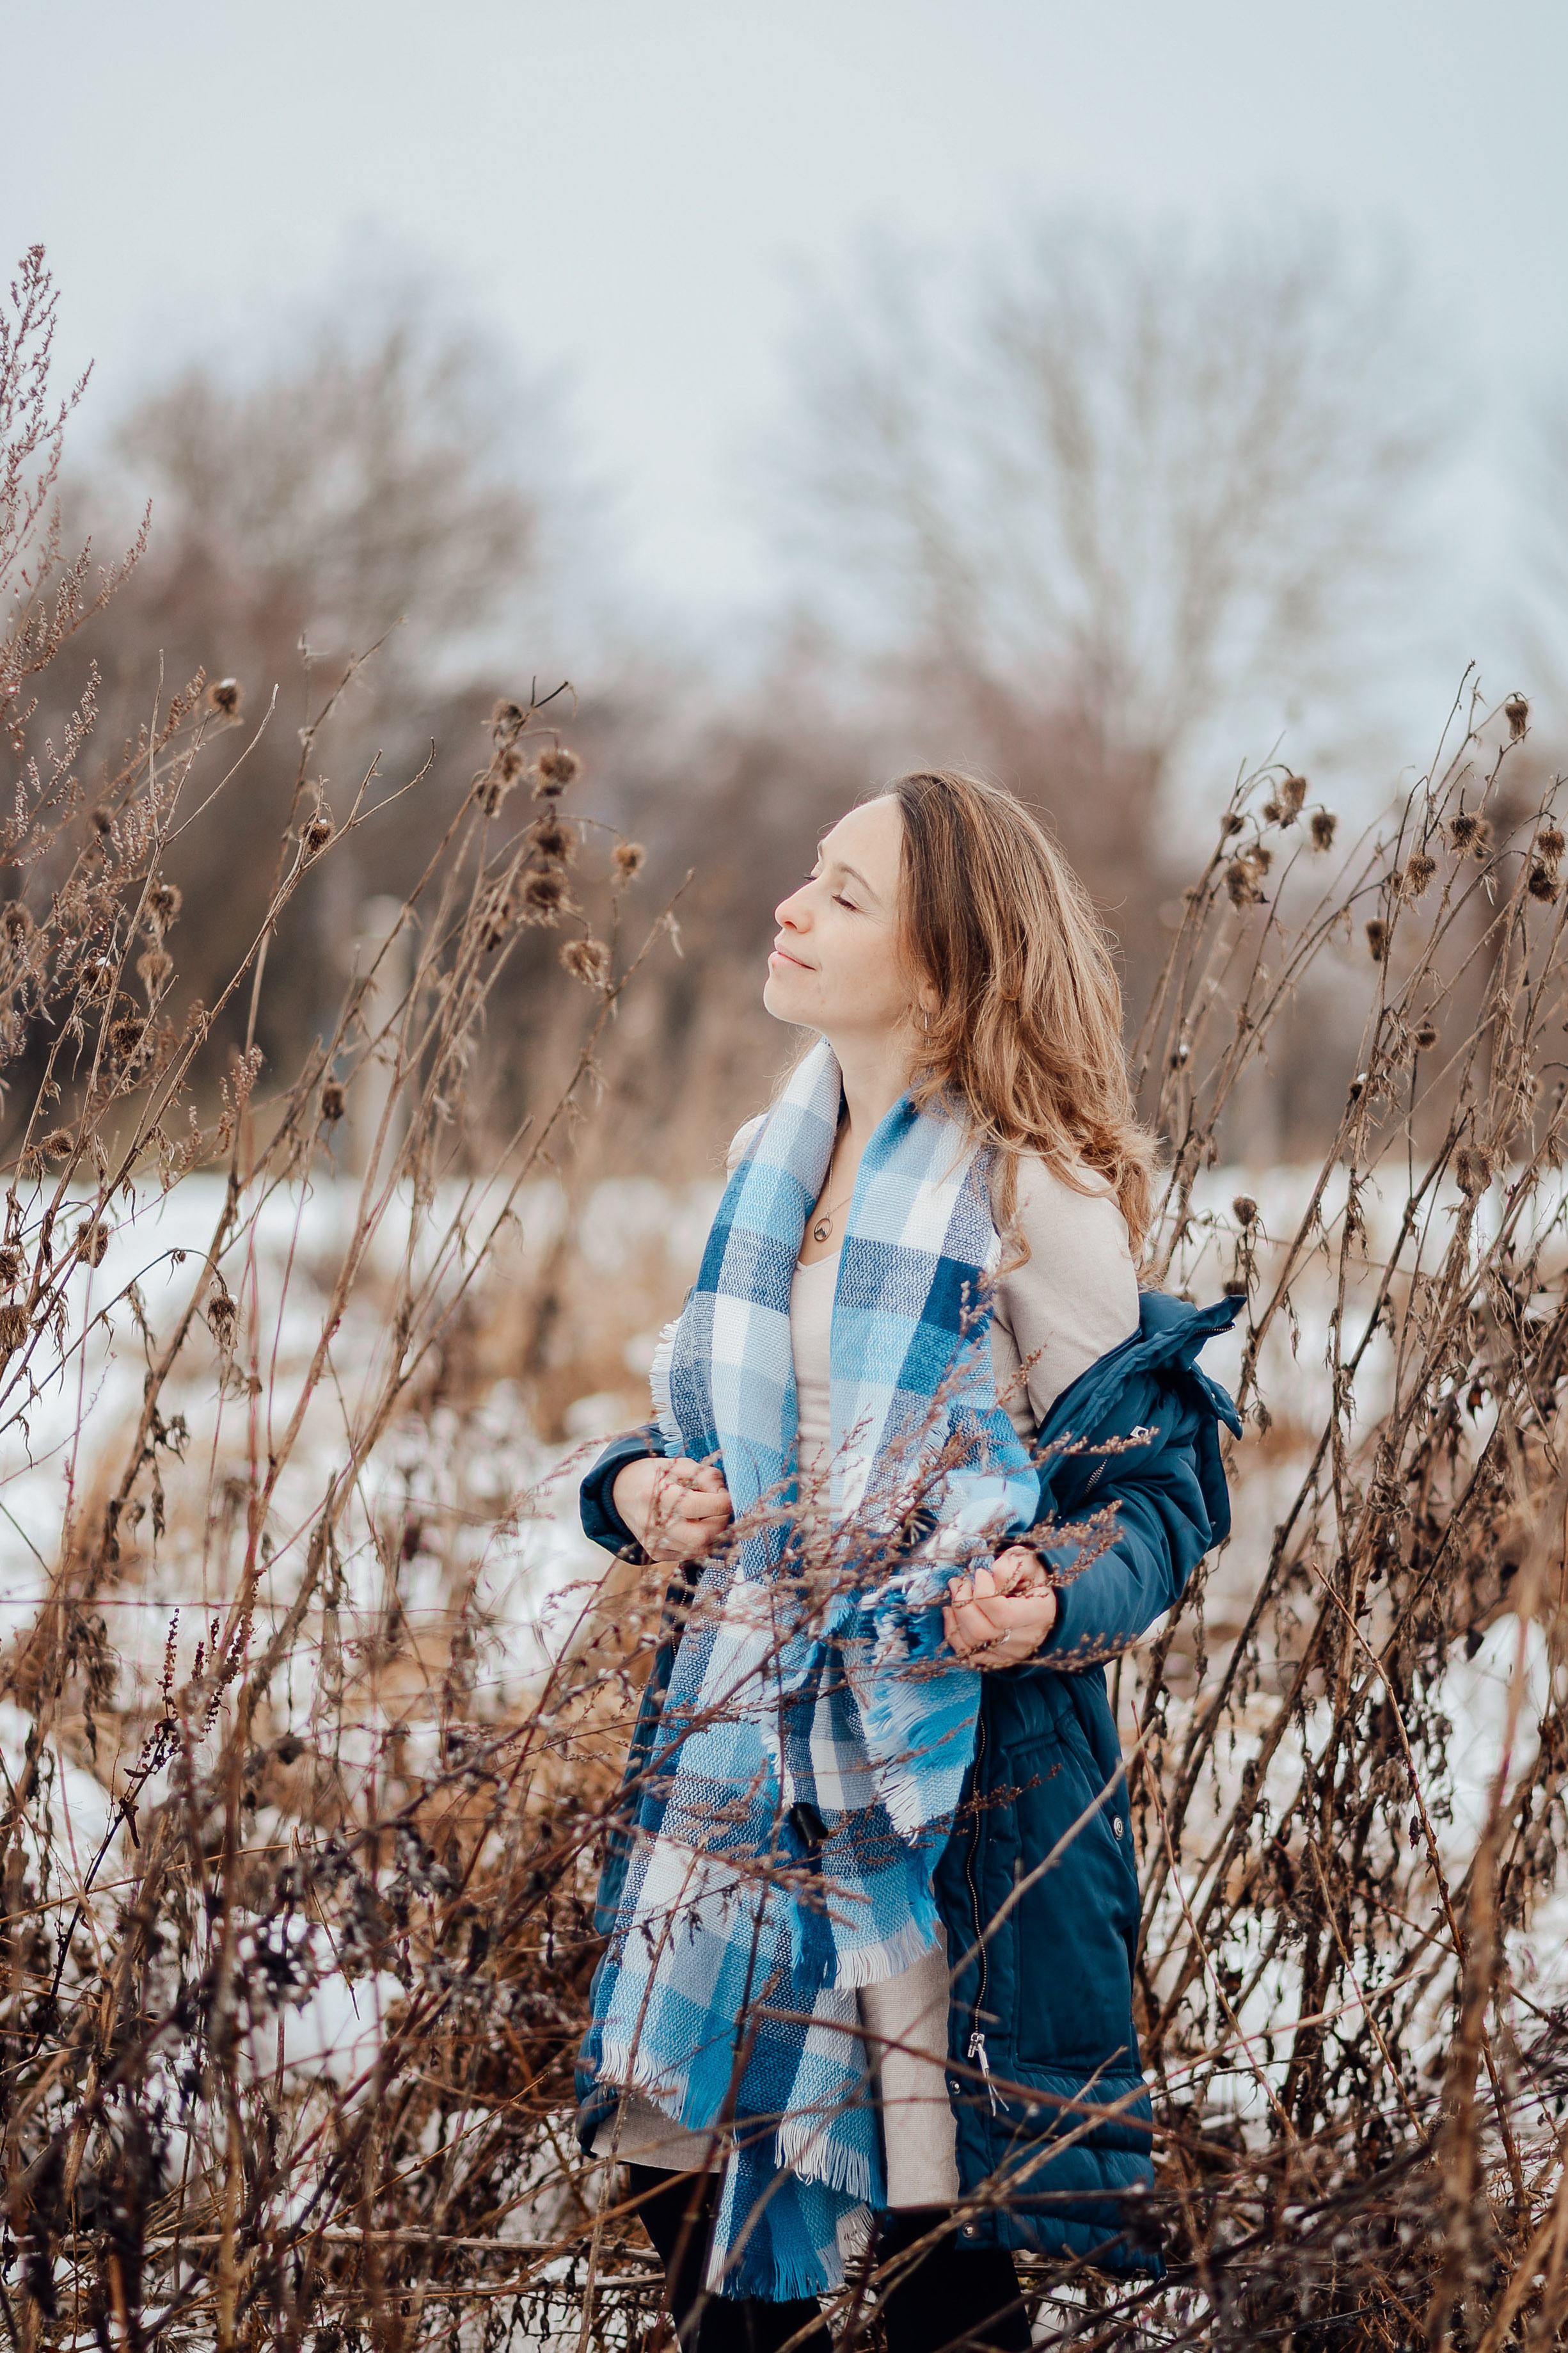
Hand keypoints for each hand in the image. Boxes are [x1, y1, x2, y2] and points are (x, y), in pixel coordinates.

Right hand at [611, 1455, 732, 1561]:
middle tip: (721, 1509)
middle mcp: (653, 1524)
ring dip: (712, 1533)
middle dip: (721, 1522)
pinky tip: (693, 1525)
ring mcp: (653, 1543)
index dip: (720, 1503)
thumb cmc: (654, 1475)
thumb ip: (704, 1475)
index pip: (696, 1507)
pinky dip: (699, 1541)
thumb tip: (724, 1494)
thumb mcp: (677, 1465)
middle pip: (701, 1536)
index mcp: (656, 1495)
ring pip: (699, 1549)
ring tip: (707, 1516)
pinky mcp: (655, 1554)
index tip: (727, 1496)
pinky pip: (689, 1554)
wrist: (620, 1492)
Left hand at [943, 1545, 1057, 1667]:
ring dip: (956, 1614)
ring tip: (956, 1590)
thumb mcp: (1028, 1563)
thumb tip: (990, 1574)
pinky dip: (953, 1632)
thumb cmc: (1032, 1578)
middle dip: (963, 1603)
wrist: (1040, 1601)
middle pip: (983, 1631)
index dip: (984, 1592)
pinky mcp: (996, 1658)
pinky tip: (951, 1611)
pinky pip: (966, 1652)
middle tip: (961, 1582)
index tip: (980, 1573)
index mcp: (1039, 1614)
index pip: (1003, 1614)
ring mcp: (1010, 1653)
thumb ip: (1010, 1565)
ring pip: (972, 1642)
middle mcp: (1026, 1639)